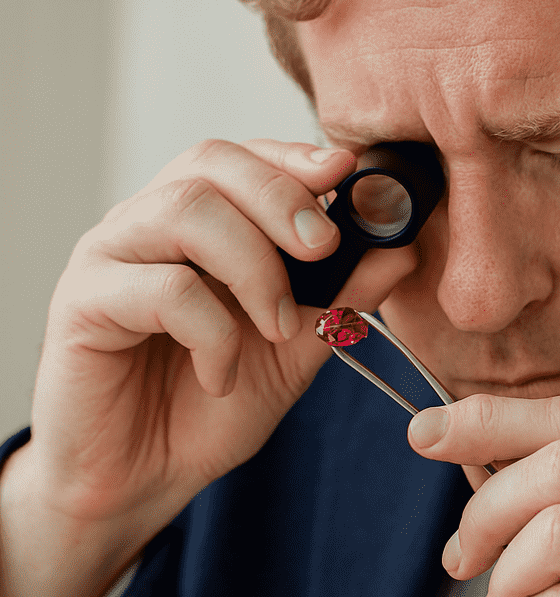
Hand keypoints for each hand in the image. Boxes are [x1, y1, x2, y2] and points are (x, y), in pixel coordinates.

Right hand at [26, 138, 416, 528]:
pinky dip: (212, 333)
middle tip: (325, 248)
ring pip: (185, 211)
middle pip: (211, 163)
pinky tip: (223, 375)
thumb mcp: (295, 346)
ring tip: (278, 330)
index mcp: (197, 223)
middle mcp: (148, 225)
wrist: (142, 478)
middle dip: (281, 197)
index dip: (294, 157)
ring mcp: (109, 258)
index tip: (347, 172)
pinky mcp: (81, 303)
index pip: (243, 158)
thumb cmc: (211, 404)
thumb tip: (402, 249)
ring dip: (254, 269)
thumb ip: (342, 296)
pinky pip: (160, 289)